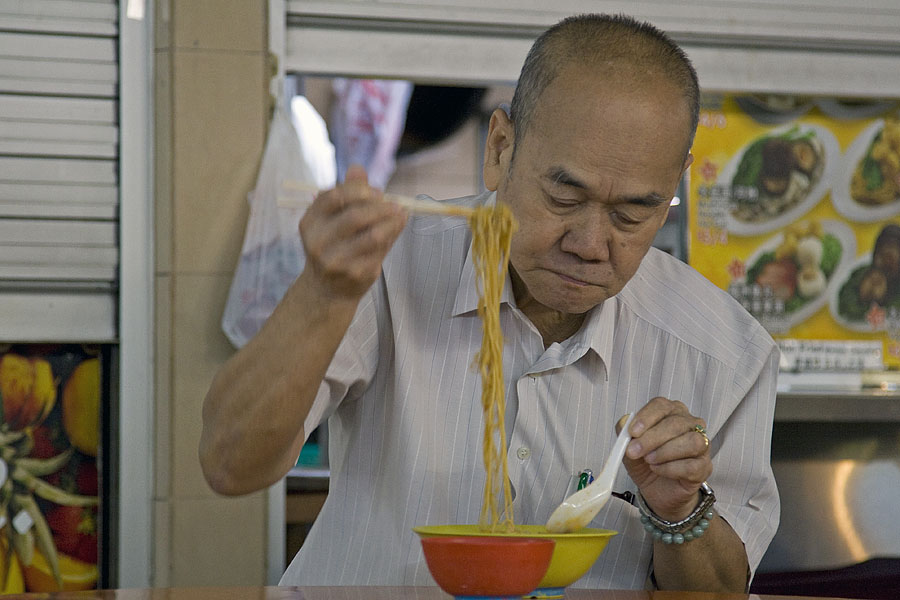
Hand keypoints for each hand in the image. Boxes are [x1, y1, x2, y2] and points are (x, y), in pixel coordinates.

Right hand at [299, 165, 407, 301]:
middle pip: (356, 216)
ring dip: (392, 221)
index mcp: (310, 222)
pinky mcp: (355, 274)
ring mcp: (336, 261)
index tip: (377, 192)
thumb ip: (346, 194)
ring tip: (400, 214)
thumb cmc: (333, 247)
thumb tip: (358, 168)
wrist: (327, 290)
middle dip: (381, 207)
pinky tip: (397, 229)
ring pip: (373, 235)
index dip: (360, 190)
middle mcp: (318, 242)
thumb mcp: (332, 220)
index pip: (336, 197)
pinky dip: (392, 236)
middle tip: (395, 204)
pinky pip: (380, 251)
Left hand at [620, 397, 711, 521]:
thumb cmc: (646, 462)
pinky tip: (658, 470)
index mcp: (670, 413)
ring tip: (649, 461)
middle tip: (634, 451)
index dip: (646, 417)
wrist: (657, 489)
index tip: (632, 432)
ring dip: (665, 452)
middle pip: (676, 423)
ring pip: (691, 441)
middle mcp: (689, 424)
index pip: (662, 406)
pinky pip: (692, 465)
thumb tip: (624, 422)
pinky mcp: (704, 467)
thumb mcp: (628, 447)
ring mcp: (701, 445)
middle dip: (652, 438)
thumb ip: (624, 433)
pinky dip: (670, 468)